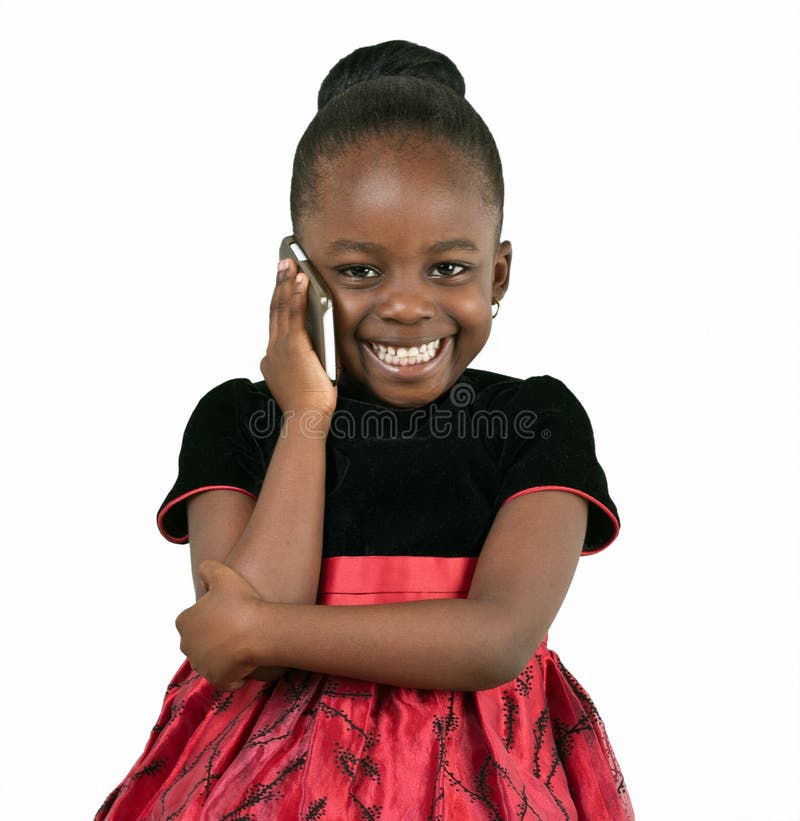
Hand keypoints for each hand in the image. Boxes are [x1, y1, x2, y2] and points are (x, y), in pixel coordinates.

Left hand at [175, 560, 264, 690]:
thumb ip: (207, 568)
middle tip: (236, 628)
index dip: (212, 615)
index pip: (194, 619)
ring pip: (211, 660)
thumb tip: (202, 572)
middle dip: (214, 638)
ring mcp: (201, 666)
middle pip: (201, 641)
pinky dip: (234, 673)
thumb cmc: (241, 603)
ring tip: (243, 644)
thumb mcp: (223, 574)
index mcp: (184, 622)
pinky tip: (247, 660)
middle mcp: (186, 646)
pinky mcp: (217, 680)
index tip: (229, 613)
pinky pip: (226, 677)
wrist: (258, 633)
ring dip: (223, 655)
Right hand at [260, 257, 336, 418]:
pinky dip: (295, 294)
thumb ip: (307, 359)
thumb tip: (318, 346)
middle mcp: (272, 349)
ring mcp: (280, 347)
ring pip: (280, 307)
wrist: (307, 417)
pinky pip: (293, 313)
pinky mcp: (292, 346)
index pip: (276, 322)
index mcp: (274, 358)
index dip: (278, 299)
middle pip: (274, 309)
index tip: (281, 282)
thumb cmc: (311, 404)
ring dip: (285, 281)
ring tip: (289, 262)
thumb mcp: (307, 377)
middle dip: (278, 283)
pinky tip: (301, 279)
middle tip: (282, 262)